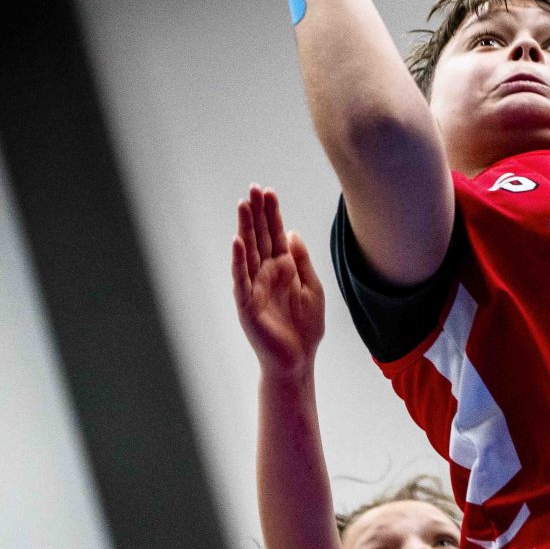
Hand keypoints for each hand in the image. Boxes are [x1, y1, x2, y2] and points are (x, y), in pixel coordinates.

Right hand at [231, 186, 325, 381]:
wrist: (298, 360)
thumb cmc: (305, 327)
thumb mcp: (312, 286)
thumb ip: (301, 260)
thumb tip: (293, 232)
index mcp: (283, 269)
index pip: (276, 235)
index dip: (272, 214)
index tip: (268, 192)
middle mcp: (266, 274)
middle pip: (260, 237)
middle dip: (257, 213)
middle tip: (253, 188)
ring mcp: (255, 287)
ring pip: (248, 252)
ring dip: (245, 228)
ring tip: (243, 205)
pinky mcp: (247, 304)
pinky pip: (241, 278)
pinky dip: (238, 260)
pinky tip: (238, 241)